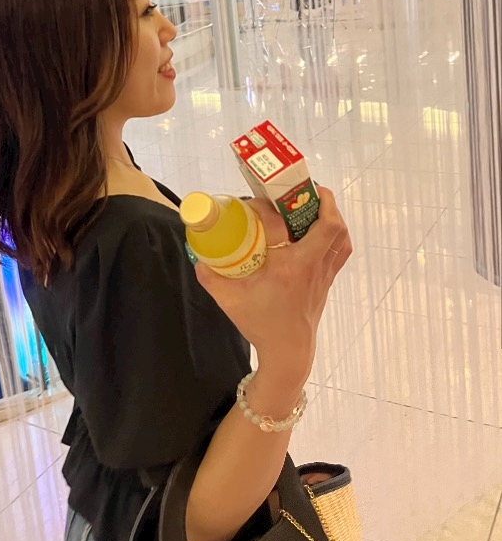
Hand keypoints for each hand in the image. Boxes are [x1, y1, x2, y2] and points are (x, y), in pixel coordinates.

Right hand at [196, 188, 351, 385]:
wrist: (288, 351)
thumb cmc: (260, 323)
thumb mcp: (229, 299)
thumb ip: (210, 276)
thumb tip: (199, 254)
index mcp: (288, 268)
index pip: (282, 225)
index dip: (268, 207)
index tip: (254, 202)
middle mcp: (312, 266)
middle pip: (331, 224)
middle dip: (318, 200)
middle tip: (297, 189)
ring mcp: (324, 272)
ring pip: (341, 235)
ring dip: (331, 213)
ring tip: (313, 202)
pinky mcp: (328, 278)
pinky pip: (341, 248)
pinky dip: (337, 232)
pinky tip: (322, 226)